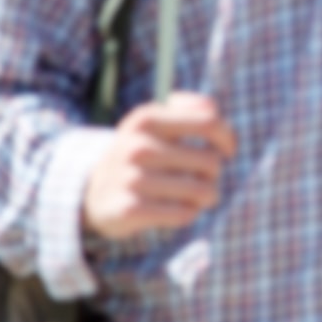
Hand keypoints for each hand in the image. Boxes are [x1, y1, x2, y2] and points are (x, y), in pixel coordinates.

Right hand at [82, 92, 237, 240]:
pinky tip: (177, 209)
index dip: (228, 137)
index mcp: (146, 118)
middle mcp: (137, 146)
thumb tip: (212, 109)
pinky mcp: (130, 209)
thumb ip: (188, 107)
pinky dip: (188, 213)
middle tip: (202, 177)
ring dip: (206, 196)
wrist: (92, 193)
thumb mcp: (154, 122)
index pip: (208, 121)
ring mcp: (132, 178)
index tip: (228, 150)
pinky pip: (184, 213)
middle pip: (210, 161)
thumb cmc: (139, 153)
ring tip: (195, 196)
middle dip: (214, 173)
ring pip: (201, 191)